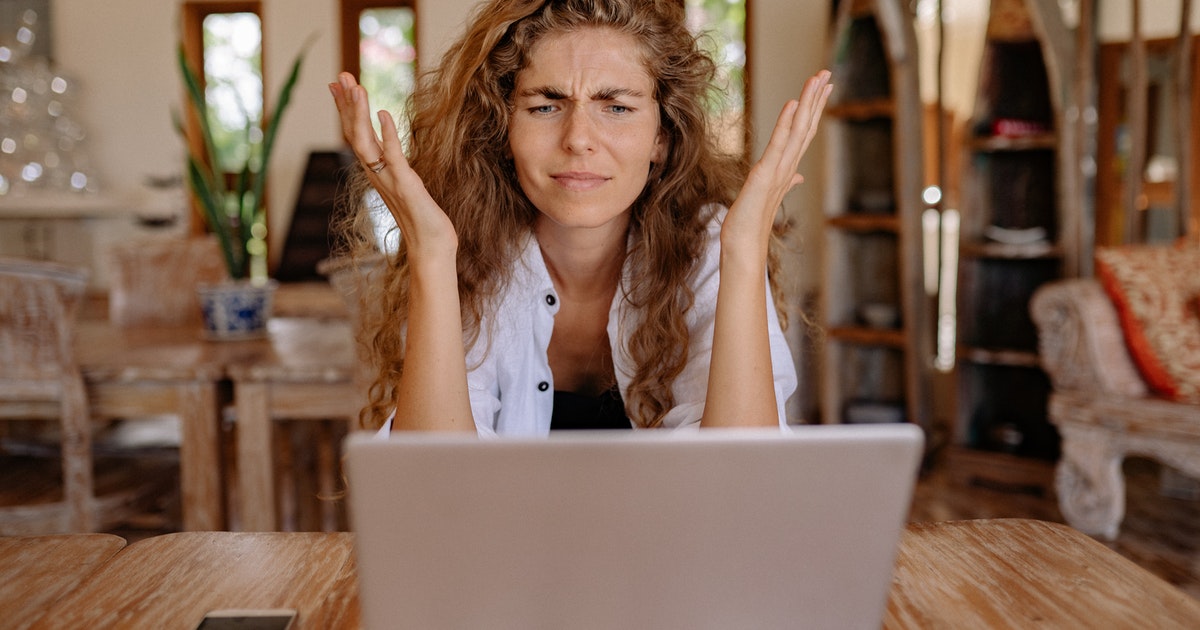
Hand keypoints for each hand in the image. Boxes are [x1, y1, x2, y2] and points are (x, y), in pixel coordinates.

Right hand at [328, 72, 456, 261]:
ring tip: (355, 87)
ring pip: (365, 142)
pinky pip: (393, 155)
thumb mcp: (407, 187)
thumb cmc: (423, 221)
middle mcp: (378, 175)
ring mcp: (389, 180)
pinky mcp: (406, 185)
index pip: (357, 135)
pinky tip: (383, 113)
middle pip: (354, 133)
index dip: (347, 110)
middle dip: (346, 103)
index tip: (339, 86)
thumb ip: (397, 169)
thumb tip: (391, 152)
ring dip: (358, 113)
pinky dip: (388, 133)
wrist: (431, 249)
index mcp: (378, 173)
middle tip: (339, 75)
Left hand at [722, 70, 831, 264]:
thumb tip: (798, 177)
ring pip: (798, 130)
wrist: (743, 243)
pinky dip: (786, 123)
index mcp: (787, 167)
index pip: (804, 132)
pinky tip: (793, 104)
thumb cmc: (752, 220)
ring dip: (808, 103)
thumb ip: (785, 181)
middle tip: (827, 73)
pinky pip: (779, 144)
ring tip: (817, 79)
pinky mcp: (766, 174)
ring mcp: (779, 170)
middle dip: (817, 98)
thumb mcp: (768, 194)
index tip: (822, 87)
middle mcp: (788, 166)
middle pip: (806, 126)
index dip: (814, 109)